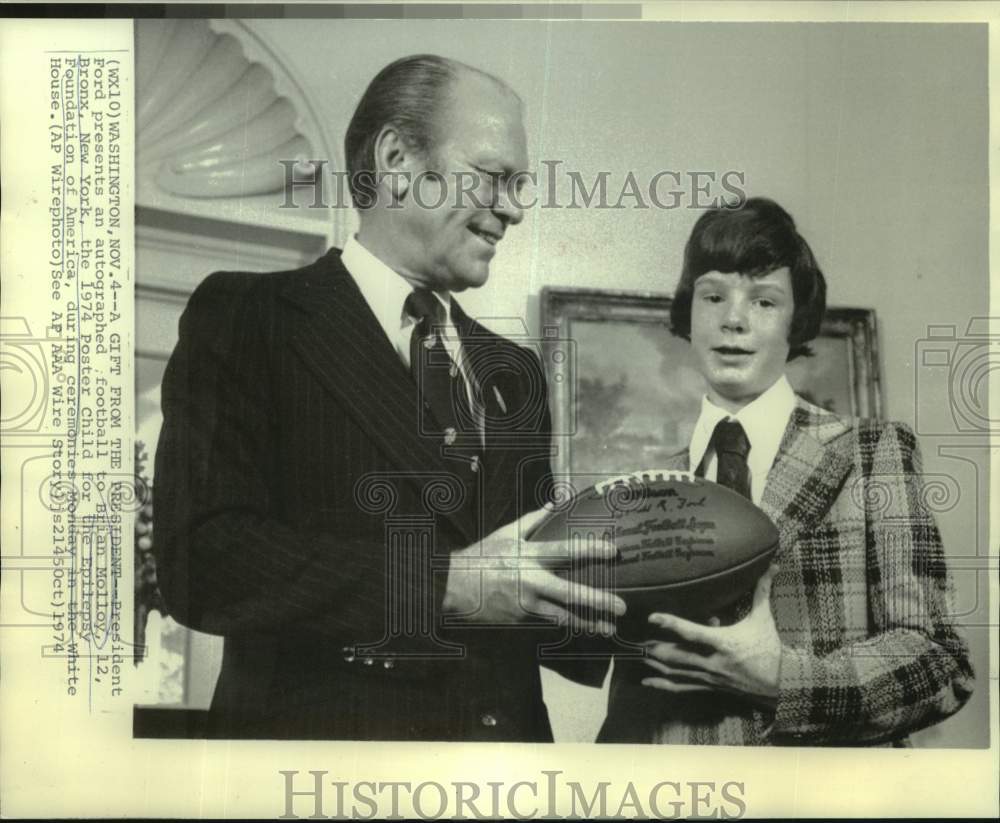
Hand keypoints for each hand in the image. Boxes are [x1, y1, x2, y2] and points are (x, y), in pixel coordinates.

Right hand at [442, 506, 626, 633]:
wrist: (454, 586)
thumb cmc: (483, 555)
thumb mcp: (506, 533)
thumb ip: (535, 520)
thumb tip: (557, 501)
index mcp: (528, 555)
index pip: (564, 550)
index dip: (590, 550)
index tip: (613, 550)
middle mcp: (529, 580)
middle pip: (569, 592)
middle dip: (598, 600)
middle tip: (622, 606)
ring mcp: (525, 604)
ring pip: (562, 616)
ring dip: (588, 623)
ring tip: (610, 627)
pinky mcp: (520, 620)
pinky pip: (548, 622)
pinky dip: (567, 626)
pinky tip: (584, 630)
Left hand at [641, 565, 781, 706]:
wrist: (782, 683)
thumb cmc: (770, 648)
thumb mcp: (764, 619)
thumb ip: (762, 591)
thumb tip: (773, 565)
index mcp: (724, 642)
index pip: (692, 632)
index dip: (671, 624)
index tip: (652, 616)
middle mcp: (713, 662)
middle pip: (677, 656)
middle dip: (655, 649)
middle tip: (634, 641)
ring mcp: (710, 676)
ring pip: (676, 673)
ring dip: (655, 664)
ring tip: (636, 655)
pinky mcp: (710, 686)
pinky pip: (683, 688)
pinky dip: (664, 685)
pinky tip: (648, 682)